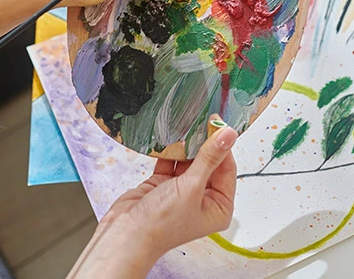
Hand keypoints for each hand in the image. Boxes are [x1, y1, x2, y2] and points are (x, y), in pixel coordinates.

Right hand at [67, 127, 237, 278]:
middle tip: (203, 117)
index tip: (218, 123)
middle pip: (210, 162)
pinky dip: (172, 149)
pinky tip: (173, 134)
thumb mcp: (191, 186)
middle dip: (205, 142)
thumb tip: (228, 135)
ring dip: (188, 144)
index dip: (224, 146)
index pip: (227, 169)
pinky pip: (172, 161)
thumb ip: (210, 157)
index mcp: (218, 207)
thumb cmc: (162, 223)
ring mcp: (183, 191)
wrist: (125, 234)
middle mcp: (203, 199)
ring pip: (191, 160)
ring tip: (189, 121)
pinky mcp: (164, 184)